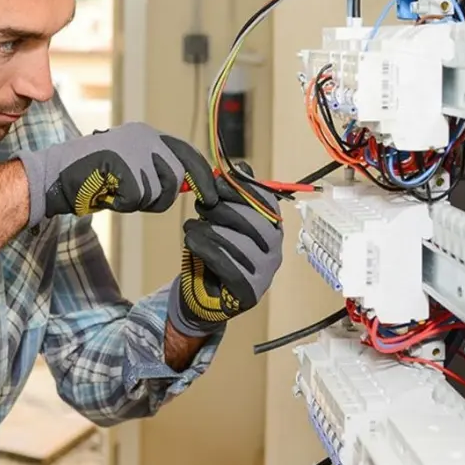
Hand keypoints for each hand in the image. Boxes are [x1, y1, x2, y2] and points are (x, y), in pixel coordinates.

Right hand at [16, 122, 217, 227]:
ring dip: (138, 201)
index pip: (187, 153)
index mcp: (147, 134)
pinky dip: (122, 205)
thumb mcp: (131, 168)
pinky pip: (136, 199)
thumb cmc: (93, 176)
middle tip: (135, 198)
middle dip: (161, 197)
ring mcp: (133, 150)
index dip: (202, 176)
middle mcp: (144, 137)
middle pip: (175, 177)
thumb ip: (159, 172)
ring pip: (157, 192)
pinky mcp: (122, 165)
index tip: (212, 196)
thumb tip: (192, 186)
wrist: (55, 174)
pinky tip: (106, 193)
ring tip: (114, 190)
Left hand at [168, 164, 283, 337]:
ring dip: (209, 229)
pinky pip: (227, 265)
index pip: (267, 203)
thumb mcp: (222, 221)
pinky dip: (206, 249)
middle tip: (200, 205)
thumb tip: (243, 167)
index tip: (218, 181)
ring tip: (190, 226)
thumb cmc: (216, 253)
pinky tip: (190, 240)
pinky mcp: (248, 292)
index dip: (243, 189)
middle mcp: (274, 251)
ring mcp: (264, 273)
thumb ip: (232, 197)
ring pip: (238, 243)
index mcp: (273, 230)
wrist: (204, 297)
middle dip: (224, 209)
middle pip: (255, 222)